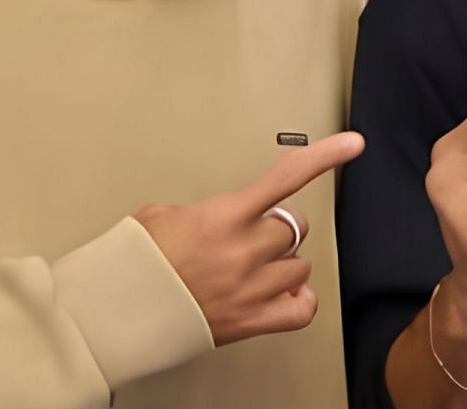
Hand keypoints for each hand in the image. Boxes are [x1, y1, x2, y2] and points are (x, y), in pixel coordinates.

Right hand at [134, 131, 364, 345]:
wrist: (114, 315)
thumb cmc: (132, 266)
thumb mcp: (161, 215)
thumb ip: (205, 208)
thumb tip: (223, 212)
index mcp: (222, 217)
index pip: (286, 179)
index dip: (324, 157)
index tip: (352, 144)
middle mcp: (242, 252)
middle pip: (294, 227)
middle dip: (276, 228)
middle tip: (249, 236)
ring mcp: (250, 288)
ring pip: (300, 265)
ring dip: (282, 262)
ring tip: (252, 267)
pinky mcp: (250, 321)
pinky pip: (301, 309)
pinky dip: (298, 299)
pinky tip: (284, 292)